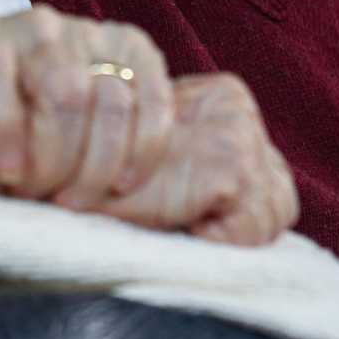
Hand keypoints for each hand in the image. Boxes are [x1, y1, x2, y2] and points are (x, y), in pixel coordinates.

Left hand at [0, 6, 174, 210]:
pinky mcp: (135, 48)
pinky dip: (144, 148)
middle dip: (54, 159)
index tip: (6, 176)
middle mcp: (36, 26)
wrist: (21, 93)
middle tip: (42, 196)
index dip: (0, 127)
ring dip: (96, 165)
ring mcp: (89, 33)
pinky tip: (123, 184)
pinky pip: (153, 100)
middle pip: (62, 92)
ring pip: (110, 100)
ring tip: (76, 200)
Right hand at [96, 73, 298, 245]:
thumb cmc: (105, 170)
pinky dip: (217, 240)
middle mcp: (238, 106)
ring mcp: (239, 132)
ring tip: (177, 215)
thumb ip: (203, 163)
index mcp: (226, 98)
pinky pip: (249, 230)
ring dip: (226, 233)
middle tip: (185, 217)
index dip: (232, 209)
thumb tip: (233, 206)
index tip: (186, 208)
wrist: (60, 168)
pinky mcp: (231, 165)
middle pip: (278, 194)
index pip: (267, 175)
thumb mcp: (166, 155)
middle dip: (240, 221)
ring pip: (271, 215)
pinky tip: (177, 218)